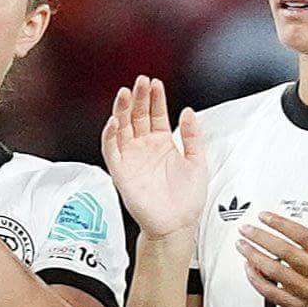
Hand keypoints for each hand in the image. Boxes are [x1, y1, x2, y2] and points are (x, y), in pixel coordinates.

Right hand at [101, 77, 207, 236]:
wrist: (177, 224)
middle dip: (138, 98)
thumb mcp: (197, 161)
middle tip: (140, 82)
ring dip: (122, 110)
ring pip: (122, 128)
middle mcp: (144, 148)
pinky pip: (111, 150)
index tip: (156, 83)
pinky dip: (110, 135)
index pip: (156, 114)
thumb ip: (192, 136)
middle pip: (137, 116)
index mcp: (162, 143)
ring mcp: (132, 158)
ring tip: (126, 93)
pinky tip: (114, 122)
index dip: (155, 98)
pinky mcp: (121, 172)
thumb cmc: (187, 199)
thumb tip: (188, 111)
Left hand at [242, 202, 307, 306]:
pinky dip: (257, 280)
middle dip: (262, 238)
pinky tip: (248, 268)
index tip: (264, 216)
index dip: (281, 224)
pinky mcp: (294, 304)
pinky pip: (271, 292)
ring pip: (275, 271)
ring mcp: (305, 289)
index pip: (301, 235)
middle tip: (246, 229)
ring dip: (255, 257)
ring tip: (242, 245)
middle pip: (285, 251)